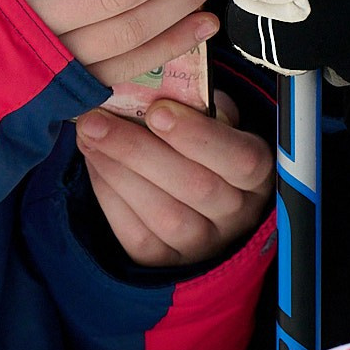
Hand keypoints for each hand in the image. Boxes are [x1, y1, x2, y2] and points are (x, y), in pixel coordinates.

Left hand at [76, 93, 272, 267]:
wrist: (201, 193)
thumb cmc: (206, 142)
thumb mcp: (217, 118)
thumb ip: (199, 104)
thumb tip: (158, 88)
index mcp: (259, 173)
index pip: (240, 160)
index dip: (198, 136)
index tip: (157, 110)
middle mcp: (238, 214)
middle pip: (194, 187)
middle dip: (139, 151)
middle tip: (96, 120)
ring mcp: (205, 244)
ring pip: (164, 216)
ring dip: (118, 172)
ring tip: (89, 136)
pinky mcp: (169, 261)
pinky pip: (138, 236)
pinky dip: (111, 197)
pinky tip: (96, 163)